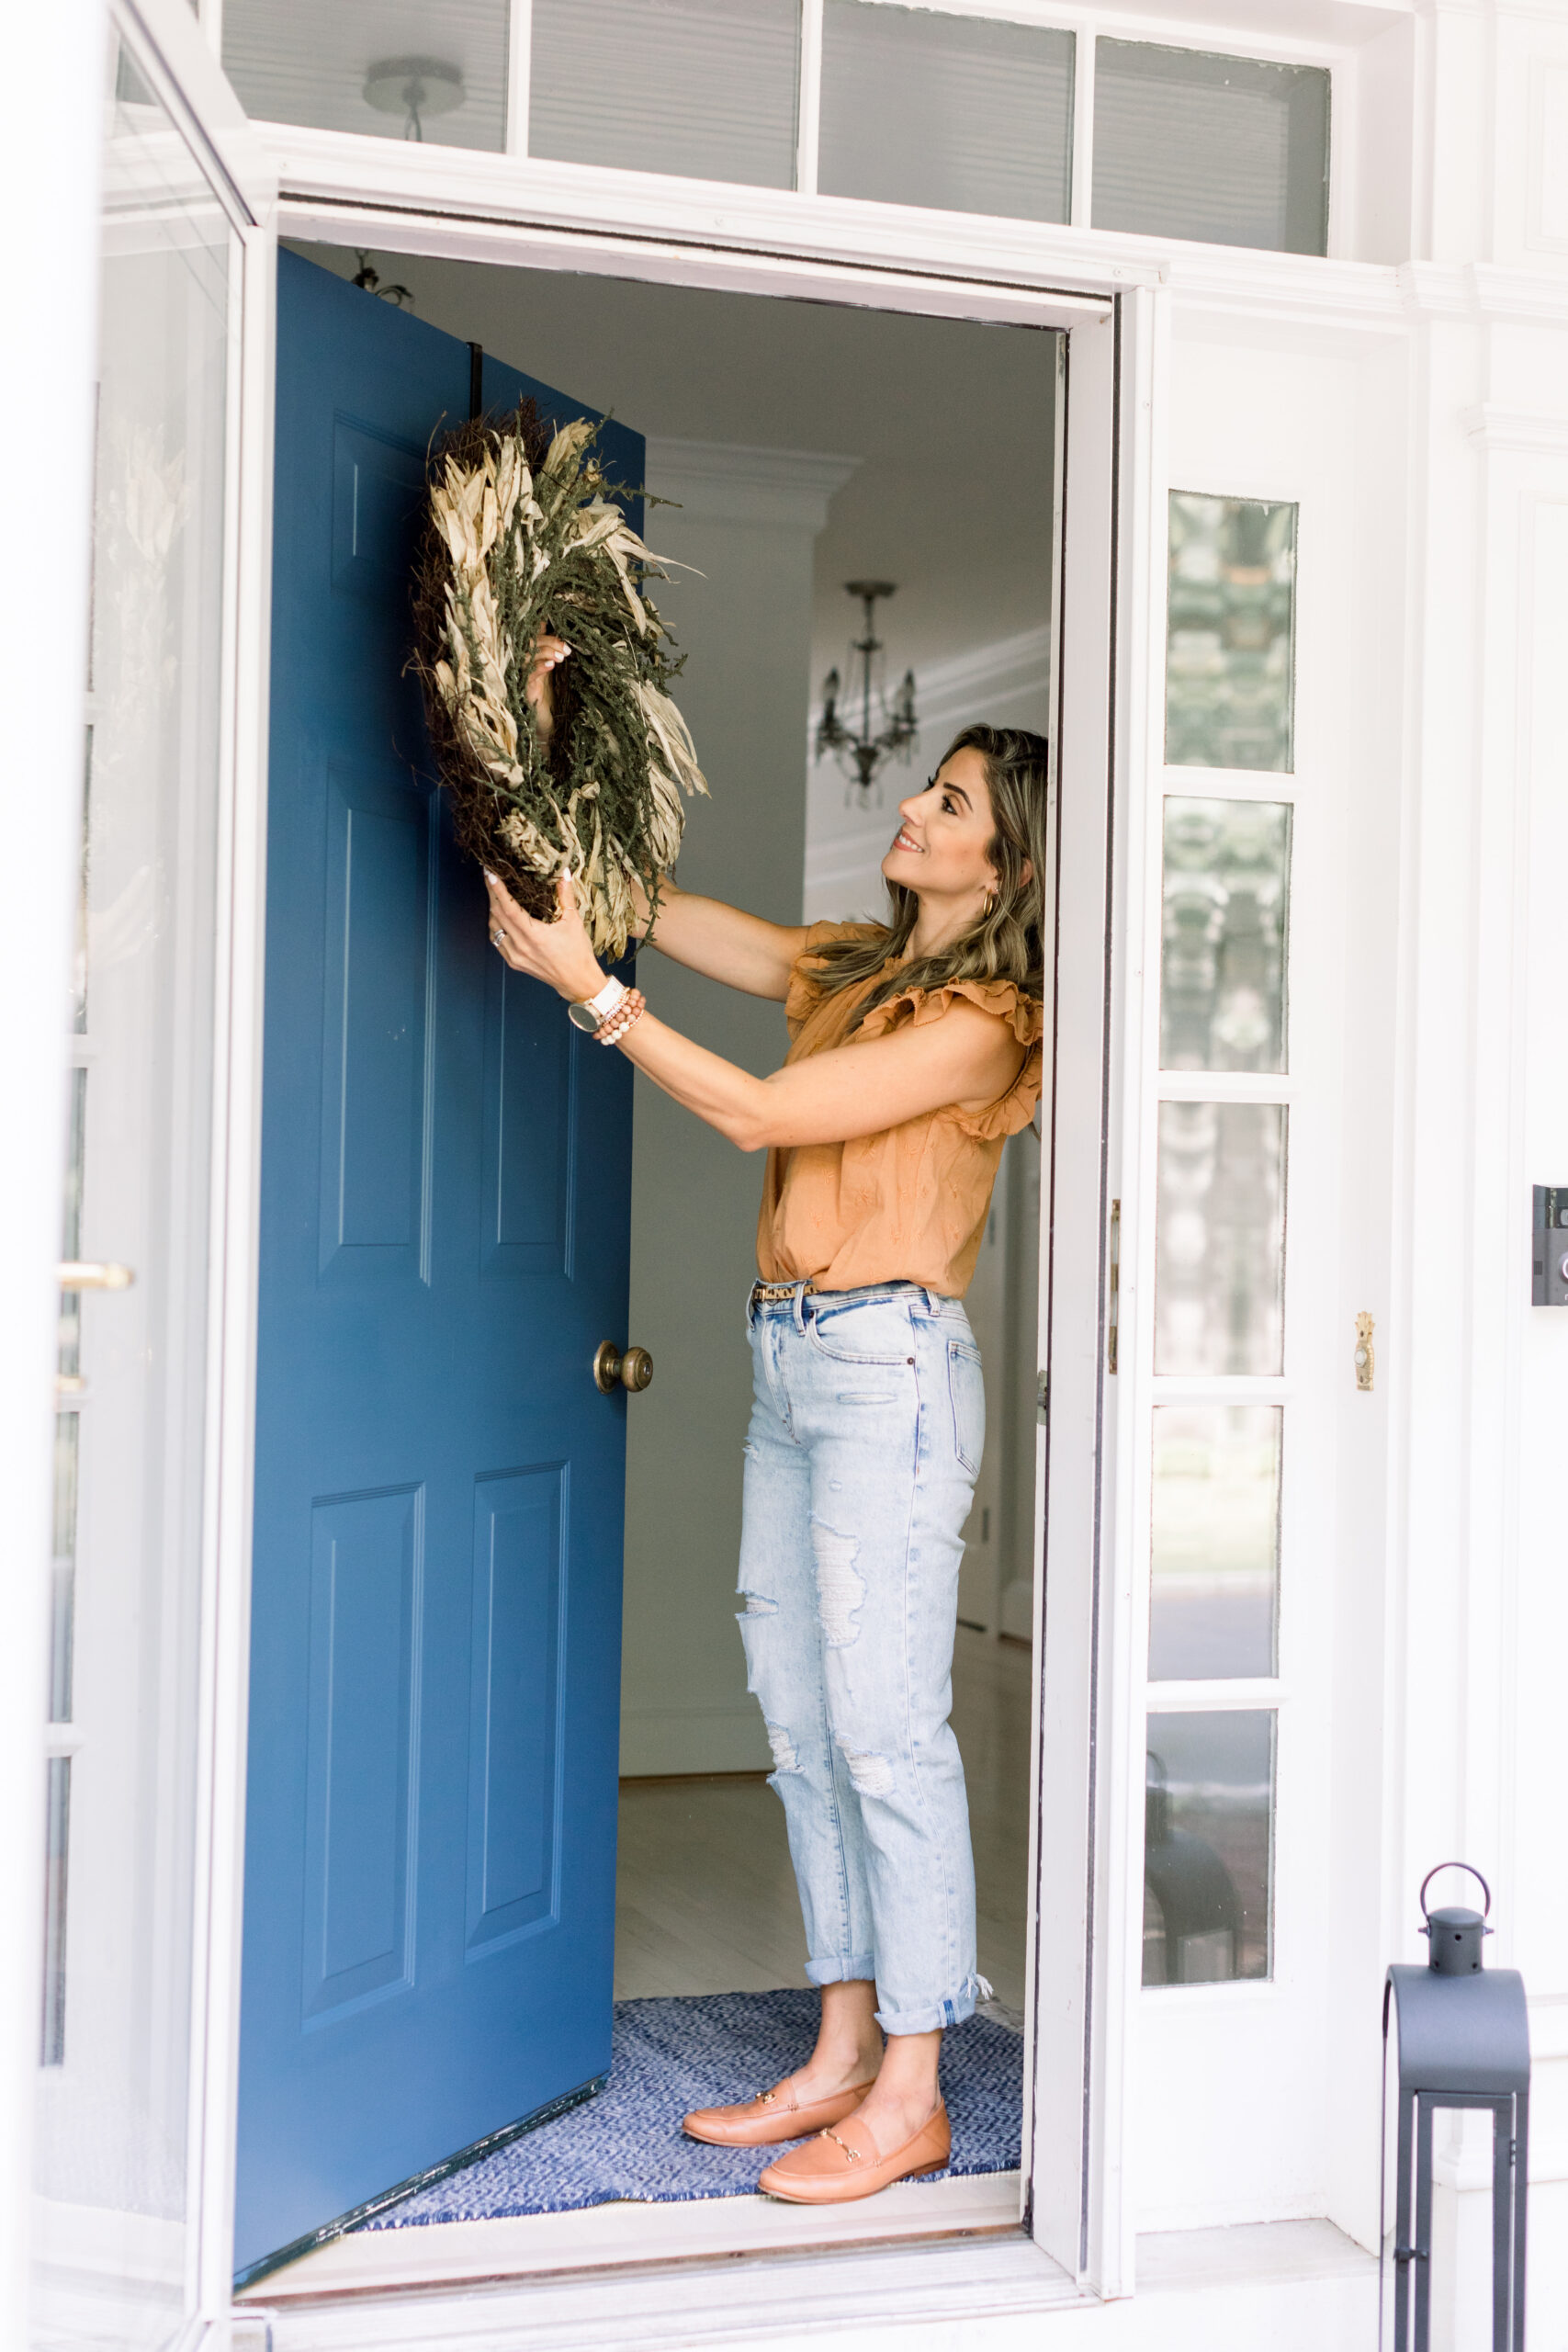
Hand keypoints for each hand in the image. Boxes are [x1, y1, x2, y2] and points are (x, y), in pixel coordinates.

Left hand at [485, 869, 603, 1002]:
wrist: (577, 982)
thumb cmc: (578, 953)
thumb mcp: (574, 921)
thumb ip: (566, 895)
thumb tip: (565, 873)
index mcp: (535, 935)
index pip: (509, 908)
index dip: (498, 889)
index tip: (490, 874)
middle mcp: (521, 946)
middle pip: (496, 915)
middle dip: (492, 894)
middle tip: (490, 877)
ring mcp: (514, 956)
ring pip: (494, 928)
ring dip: (492, 910)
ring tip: (495, 895)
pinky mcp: (513, 962)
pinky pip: (498, 941)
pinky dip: (496, 926)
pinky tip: (501, 918)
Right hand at [524, 632, 570, 742]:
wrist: (545, 721)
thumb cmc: (547, 694)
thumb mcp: (550, 669)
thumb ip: (551, 652)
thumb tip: (557, 635)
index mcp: (529, 655)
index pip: (533, 636)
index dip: (542, 630)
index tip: (559, 630)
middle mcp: (521, 662)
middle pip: (530, 643)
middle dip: (550, 642)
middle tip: (566, 649)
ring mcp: (520, 674)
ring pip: (528, 656)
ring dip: (546, 653)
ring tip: (561, 657)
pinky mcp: (522, 688)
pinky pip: (528, 674)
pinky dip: (540, 668)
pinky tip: (551, 666)